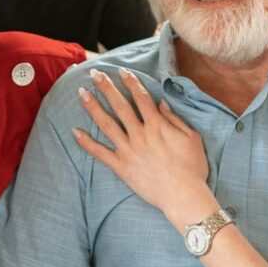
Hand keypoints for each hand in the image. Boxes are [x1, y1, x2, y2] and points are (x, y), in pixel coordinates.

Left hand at [72, 67, 217, 228]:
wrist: (183, 195)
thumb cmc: (192, 167)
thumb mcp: (192, 138)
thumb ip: (175, 119)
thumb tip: (161, 103)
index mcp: (157, 125)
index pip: (141, 97)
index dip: (130, 82)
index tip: (121, 71)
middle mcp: (140, 133)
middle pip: (120, 105)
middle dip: (106, 87)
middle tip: (94, 73)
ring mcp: (128, 150)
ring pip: (107, 124)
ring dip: (93, 107)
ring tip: (81, 94)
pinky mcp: (121, 167)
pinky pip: (100, 153)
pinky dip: (87, 143)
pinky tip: (75, 131)